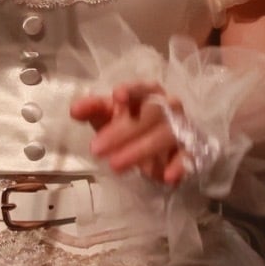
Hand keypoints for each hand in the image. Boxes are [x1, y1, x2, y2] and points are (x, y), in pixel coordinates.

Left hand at [70, 81, 187, 185]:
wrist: (156, 148)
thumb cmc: (129, 123)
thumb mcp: (108, 115)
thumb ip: (92, 109)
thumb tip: (75, 110)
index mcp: (149, 93)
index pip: (142, 88)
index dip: (132, 91)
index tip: (117, 97)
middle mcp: (169, 107)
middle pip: (151, 114)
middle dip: (123, 131)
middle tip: (97, 149)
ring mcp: (181, 129)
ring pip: (165, 135)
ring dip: (141, 150)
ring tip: (115, 165)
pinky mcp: (189, 152)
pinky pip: (187, 158)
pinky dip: (179, 167)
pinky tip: (167, 177)